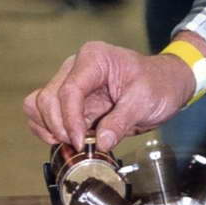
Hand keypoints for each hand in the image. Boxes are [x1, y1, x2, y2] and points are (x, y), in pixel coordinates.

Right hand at [24, 41, 195, 151]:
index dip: (70, 119)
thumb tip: (101, 142)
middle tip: (79, 145)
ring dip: (50, 128)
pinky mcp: (72, 102)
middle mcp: (76, 68)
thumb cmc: (158, 84)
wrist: (166, 85)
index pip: (69, 90)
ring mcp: (70, 84)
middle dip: (59, 126)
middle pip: (47, 98)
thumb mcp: (145, 102)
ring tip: (72, 143)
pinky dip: (49, 129)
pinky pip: (45, 114)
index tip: (80, 141)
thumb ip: (121, 121)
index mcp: (94, 59)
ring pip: (39, 105)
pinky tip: (66, 140)